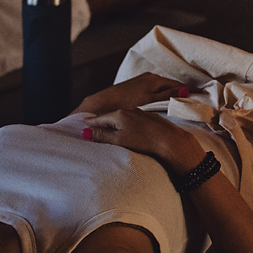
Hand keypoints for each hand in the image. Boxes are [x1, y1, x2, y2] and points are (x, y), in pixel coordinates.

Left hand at [77, 73, 186, 115]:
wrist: (103, 103)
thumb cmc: (127, 103)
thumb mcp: (150, 100)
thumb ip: (169, 95)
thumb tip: (187, 89)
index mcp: (155, 79)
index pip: (178, 83)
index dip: (189, 89)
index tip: (200, 95)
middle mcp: (150, 77)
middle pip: (170, 84)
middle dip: (180, 90)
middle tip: (192, 99)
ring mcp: (142, 81)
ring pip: (162, 87)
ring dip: (170, 92)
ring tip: (179, 101)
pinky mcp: (135, 87)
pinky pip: (154, 89)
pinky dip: (161, 94)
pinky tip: (161, 101)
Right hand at [82, 108, 203, 172]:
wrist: (170, 141)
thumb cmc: (144, 141)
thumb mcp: (118, 140)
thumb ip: (102, 135)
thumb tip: (86, 132)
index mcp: (120, 114)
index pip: (100, 118)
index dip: (90, 122)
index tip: (82, 123)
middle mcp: (131, 110)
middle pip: (111, 116)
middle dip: (102, 120)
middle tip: (91, 124)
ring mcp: (142, 113)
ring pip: (124, 117)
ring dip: (115, 122)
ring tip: (107, 126)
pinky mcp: (151, 118)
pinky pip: (134, 120)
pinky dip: (127, 123)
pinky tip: (128, 128)